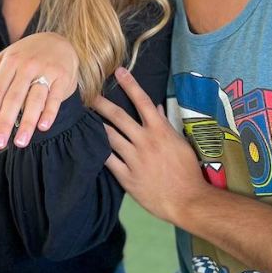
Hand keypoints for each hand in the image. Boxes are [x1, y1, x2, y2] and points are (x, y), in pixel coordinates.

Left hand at [0, 32, 78, 149]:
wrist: (59, 40)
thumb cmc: (27, 54)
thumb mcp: (4, 58)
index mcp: (10, 62)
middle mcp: (28, 66)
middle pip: (14, 98)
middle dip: (5, 122)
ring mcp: (47, 71)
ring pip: (35, 99)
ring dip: (27, 122)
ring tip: (20, 142)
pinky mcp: (63, 77)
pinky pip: (55, 97)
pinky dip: (49, 112)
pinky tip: (42, 127)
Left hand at [93, 67, 209, 223]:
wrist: (187, 200)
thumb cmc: (187, 170)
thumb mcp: (180, 143)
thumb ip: (165, 124)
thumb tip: (155, 107)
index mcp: (160, 131)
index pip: (143, 101)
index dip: (130, 85)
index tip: (118, 72)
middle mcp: (145, 141)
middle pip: (118, 117)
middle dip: (101, 104)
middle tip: (87, 94)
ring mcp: (134, 159)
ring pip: (110, 137)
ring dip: (97, 126)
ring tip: (84, 118)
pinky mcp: (126, 177)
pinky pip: (108, 161)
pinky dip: (99, 152)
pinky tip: (89, 145)